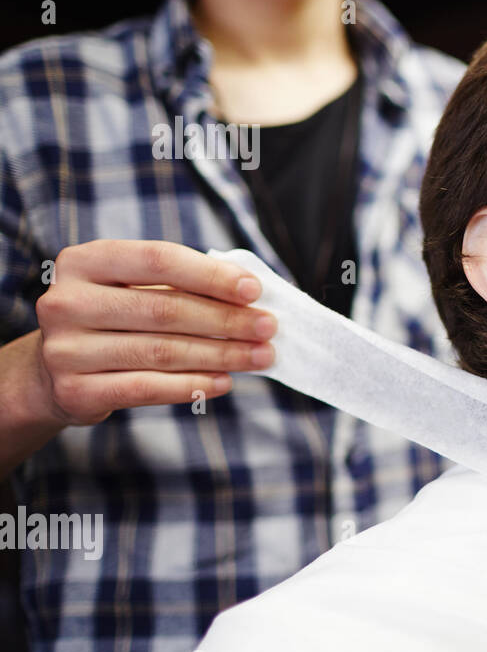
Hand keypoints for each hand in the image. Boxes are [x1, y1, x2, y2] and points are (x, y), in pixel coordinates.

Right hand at [28, 239, 276, 426]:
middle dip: (227, 319)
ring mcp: (65, 349)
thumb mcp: (134, 288)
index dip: (211, 275)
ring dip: (221, 355)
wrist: (53, 371)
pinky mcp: (74, 391)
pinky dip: (193, 385)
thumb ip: (181, 284)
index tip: (255, 290)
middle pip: (165, 308)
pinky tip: (225, 382)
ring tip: (260, 357)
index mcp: (83, 261)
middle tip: (268, 328)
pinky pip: (147, 388)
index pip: (159, 259)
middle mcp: (66, 302)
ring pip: (162, 351)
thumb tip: (251, 294)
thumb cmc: (114, 318)